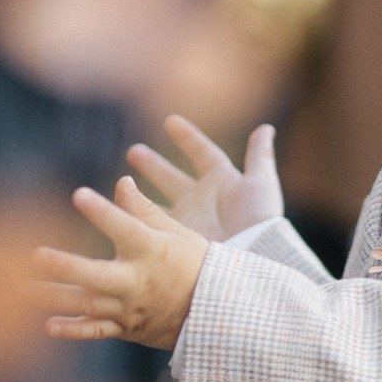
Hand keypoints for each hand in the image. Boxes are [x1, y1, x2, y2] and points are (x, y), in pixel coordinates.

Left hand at [36, 177, 211, 347]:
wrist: (214, 312)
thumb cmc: (194, 263)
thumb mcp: (176, 232)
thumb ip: (145, 210)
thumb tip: (121, 182)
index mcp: (151, 251)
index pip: (124, 228)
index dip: (102, 212)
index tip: (79, 194)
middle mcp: (137, 281)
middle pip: (96, 275)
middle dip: (65, 267)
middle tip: (35, 255)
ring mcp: (129, 308)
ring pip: (88, 304)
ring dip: (55, 297)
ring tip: (23, 288)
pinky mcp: (126, 327)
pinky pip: (97, 331)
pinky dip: (73, 330)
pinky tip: (48, 326)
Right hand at [126, 117, 283, 242]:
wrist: (250, 260)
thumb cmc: (259, 220)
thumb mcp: (261, 183)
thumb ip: (260, 156)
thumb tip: (266, 128)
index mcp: (222, 180)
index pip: (202, 152)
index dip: (187, 137)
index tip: (170, 121)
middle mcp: (202, 200)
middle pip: (172, 177)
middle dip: (153, 165)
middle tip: (133, 152)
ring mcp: (188, 221)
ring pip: (156, 201)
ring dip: (138, 191)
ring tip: (119, 182)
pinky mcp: (175, 240)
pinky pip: (150, 224)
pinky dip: (134, 217)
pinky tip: (115, 211)